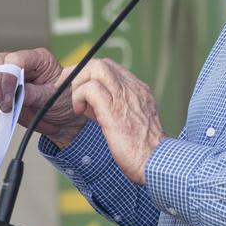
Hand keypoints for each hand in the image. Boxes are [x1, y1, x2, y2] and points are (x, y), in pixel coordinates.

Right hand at [0, 47, 85, 145]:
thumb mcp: (53, 99)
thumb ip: (34, 93)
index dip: (7, 76)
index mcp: (38, 59)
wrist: (61, 118)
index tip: (9, 97)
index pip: (14, 59)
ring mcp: (6, 72)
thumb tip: (16, 91)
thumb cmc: (62, 104)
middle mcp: (19, 62)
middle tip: (1, 103)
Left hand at [70, 59, 166, 183]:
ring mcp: (125, 97)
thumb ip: (117, 110)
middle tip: (69, 91)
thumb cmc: (143, 151)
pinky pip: (90, 89)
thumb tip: (92, 105)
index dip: (90, 75)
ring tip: (77, 103)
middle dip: (79, 73)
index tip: (79, 89)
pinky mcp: (114, 110)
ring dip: (78, 83)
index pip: (111, 69)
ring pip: (95, 68)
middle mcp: (133, 89)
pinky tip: (80, 111)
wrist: (156, 162)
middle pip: (101, 63)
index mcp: (140, 91)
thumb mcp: (134, 123)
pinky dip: (78, 96)